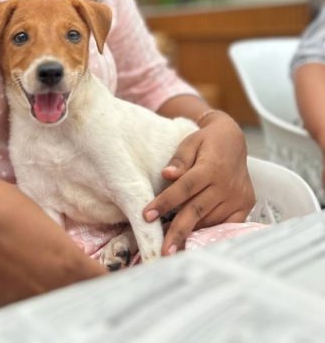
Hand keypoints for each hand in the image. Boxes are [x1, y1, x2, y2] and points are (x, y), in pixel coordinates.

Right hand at [0, 170, 105, 307]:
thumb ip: (59, 245)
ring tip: (74, 293)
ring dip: (71, 306)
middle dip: (95, 300)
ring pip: (61, 314)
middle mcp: (51, 291)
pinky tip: (43, 297)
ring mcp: (25, 305)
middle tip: (99, 289)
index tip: (120, 279)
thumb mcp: (38, 216)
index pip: (106, 286)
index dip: (115, 285)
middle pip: (87, 306)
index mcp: (66, 262)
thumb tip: (68, 259)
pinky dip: (45, 310)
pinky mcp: (2, 310)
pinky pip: (36, 316)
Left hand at [143, 113, 254, 255]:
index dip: (165, 202)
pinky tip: (196, 243)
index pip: (184, 188)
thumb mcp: (190, 143)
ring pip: (210, 221)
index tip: (147, 215)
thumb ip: (179, 159)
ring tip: (173, 247)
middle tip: (163, 251)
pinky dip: (211, 234)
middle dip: (178, 231)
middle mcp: (226, 185)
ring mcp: (238, 197)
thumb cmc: (206, 142)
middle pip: (197, 211)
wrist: (234, 140)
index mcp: (211, 167)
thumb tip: (167, 174)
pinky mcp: (246, 205)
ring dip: (191, 234)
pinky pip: (227, 226)